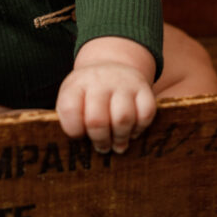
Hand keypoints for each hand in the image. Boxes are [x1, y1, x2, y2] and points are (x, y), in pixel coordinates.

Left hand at [56, 37, 156, 153]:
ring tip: (118, 144)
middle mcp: (99, 81)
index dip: (74, 130)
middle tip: (102, 148)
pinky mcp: (143, 88)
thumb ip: (70, 120)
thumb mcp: (71, 99)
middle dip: (100, 140)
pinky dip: (140, 128)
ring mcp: (123, 83)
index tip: (79, 135)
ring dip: (121, 138)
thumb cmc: (87, 94)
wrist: (110, 65)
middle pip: (97, 120)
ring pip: (123, 119)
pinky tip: (132, 131)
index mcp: (75, 85)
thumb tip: (75, 152)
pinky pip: (146, 114)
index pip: (69, 109)